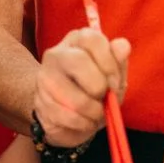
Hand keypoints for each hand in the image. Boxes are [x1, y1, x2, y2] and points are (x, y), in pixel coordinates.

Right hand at [34, 28, 130, 147]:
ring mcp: (45, 78)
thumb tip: (123, 46)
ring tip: (97, 113)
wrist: (67, 114)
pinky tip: (85, 121)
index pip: (92, 39)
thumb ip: (118, 61)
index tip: (115, 81)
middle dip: (99, 86)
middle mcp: (57, 54)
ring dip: (94, 111)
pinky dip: (84, 124)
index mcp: (77, 41)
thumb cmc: (94, 88)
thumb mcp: (112, 75)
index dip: (109, 62)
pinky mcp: (40, 103)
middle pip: (78, 61)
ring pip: (74, 96)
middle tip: (105, 97)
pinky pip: (68, 116)